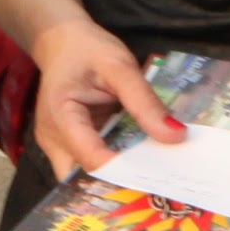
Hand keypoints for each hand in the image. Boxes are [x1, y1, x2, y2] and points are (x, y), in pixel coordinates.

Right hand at [27, 15, 182, 176]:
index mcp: (62, 116)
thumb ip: (146, 102)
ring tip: (151, 180)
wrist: (62, 42)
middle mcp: (53, 139)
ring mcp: (57, 146)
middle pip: (81, 180)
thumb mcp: (121, 68)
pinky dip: (111, 169)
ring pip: (83, 179)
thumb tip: (176, 136)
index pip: (92, 158)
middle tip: (156, 188)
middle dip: (116, 188)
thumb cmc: (88, 50)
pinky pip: (87, 166)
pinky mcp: (67, 146)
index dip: (124, 172)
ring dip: (114, 181)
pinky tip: (137, 166)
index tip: (159, 176)